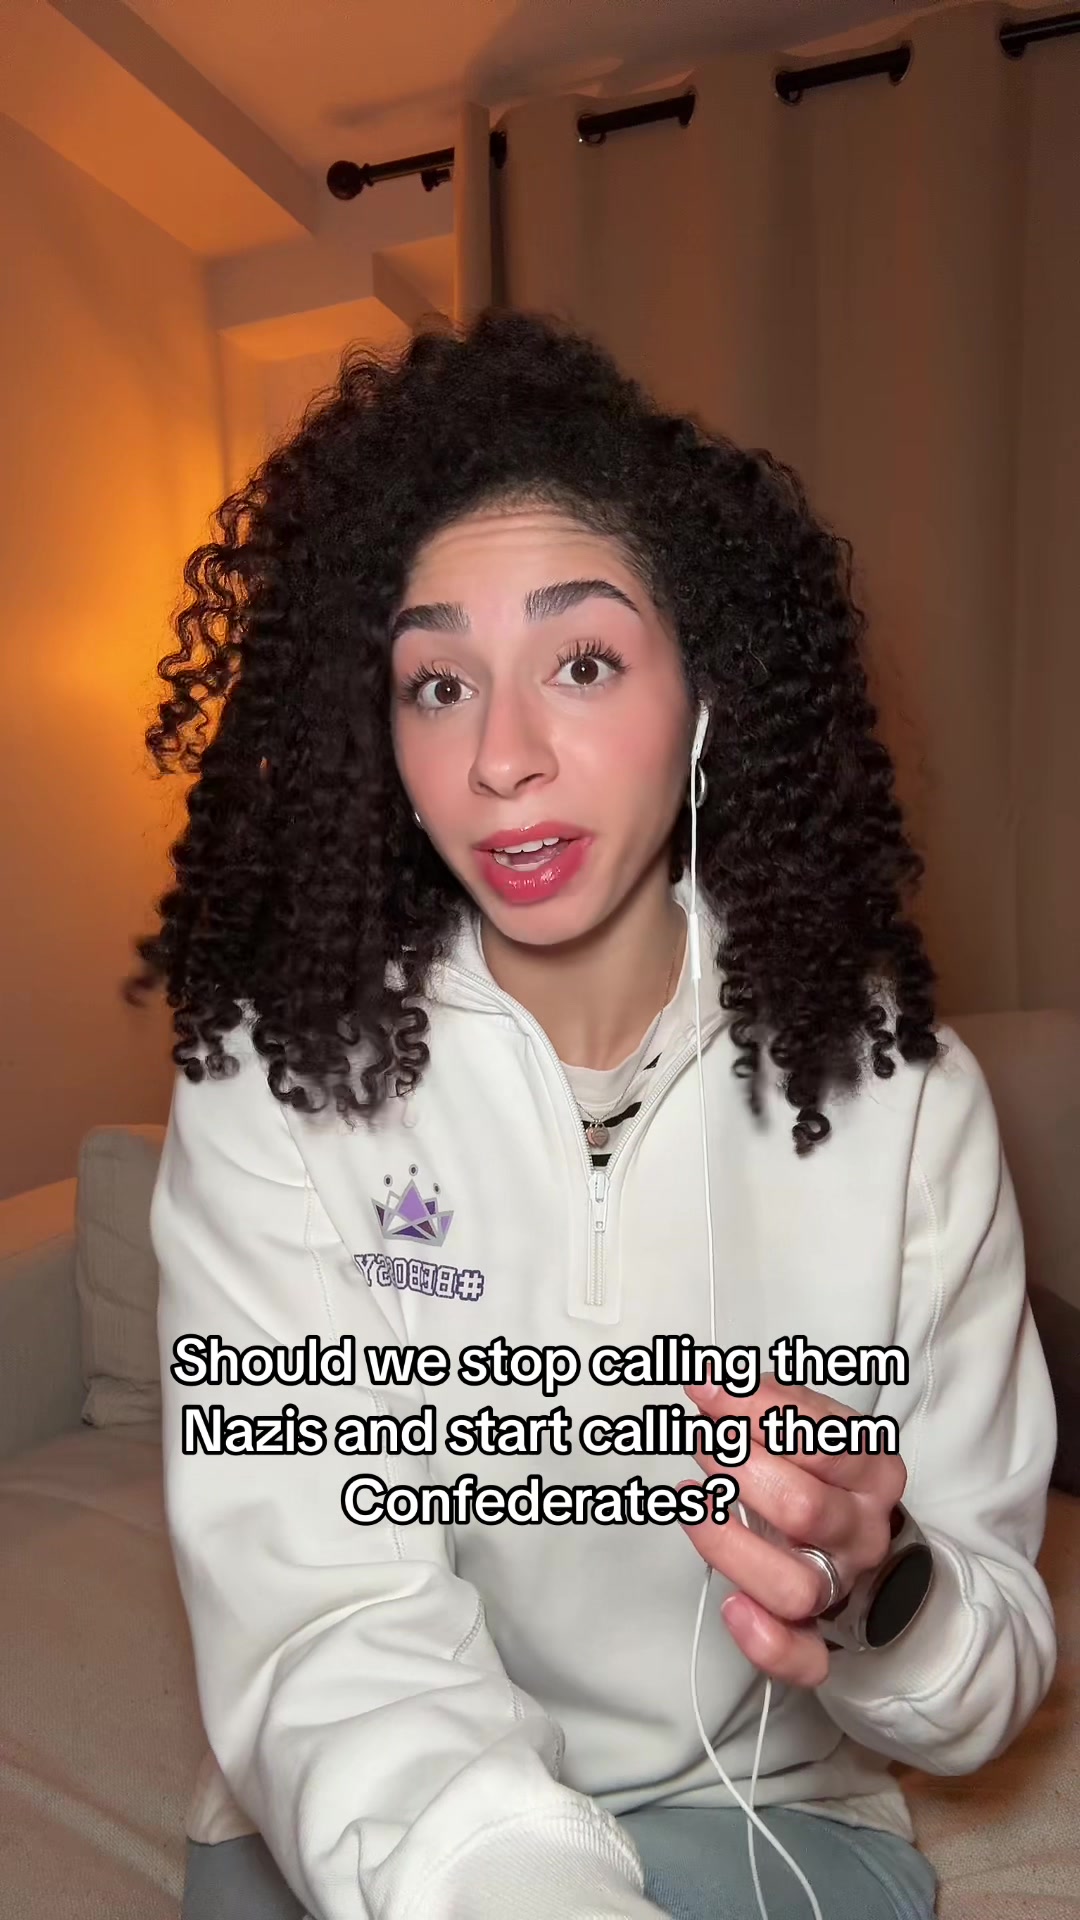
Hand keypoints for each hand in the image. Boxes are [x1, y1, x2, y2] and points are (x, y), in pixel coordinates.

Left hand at [677, 1373, 907, 1686]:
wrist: (857, 1544)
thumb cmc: (821, 1476)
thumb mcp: (809, 1426)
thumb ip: (769, 1404)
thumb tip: (716, 1382)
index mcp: (872, 1472)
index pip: (826, 1440)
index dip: (759, 1411)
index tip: (709, 1389)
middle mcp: (862, 1531)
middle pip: (805, 1509)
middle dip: (740, 1469)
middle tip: (705, 1444)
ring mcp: (843, 1586)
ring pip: (795, 1585)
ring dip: (731, 1542)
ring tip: (694, 1501)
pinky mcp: (821, 1638)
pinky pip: (805, 1659)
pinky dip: (766, 1641)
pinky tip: (732, 1608)